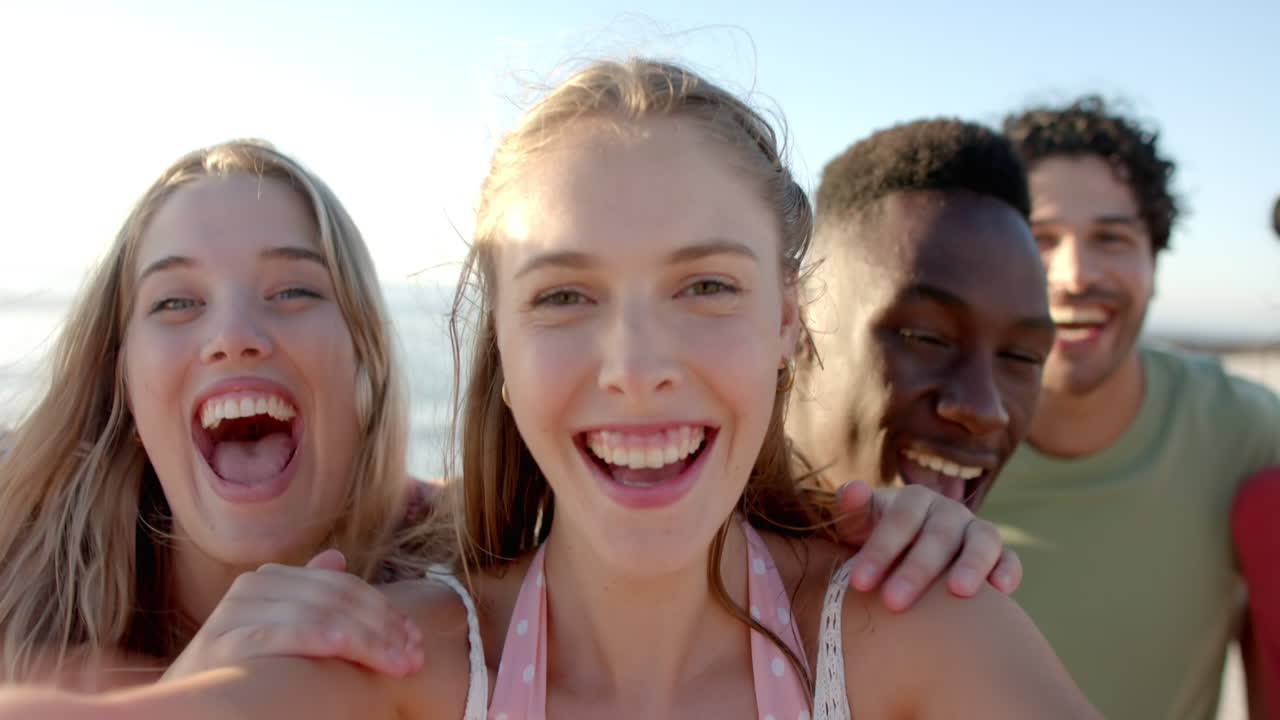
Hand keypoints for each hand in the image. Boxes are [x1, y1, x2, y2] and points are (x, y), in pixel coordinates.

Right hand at [162, 550, 422, 681]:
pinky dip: (313, 638)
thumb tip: (336, 558)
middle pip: (335, 599)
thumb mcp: (278, 630)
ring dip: (365, 640)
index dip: (384, 612)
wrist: (188, 708)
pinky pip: (275, 636)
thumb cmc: (241, 673)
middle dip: (383, 629)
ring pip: (315, 615)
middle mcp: (251, 588)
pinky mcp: (220, 645)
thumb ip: (309, 596)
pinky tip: (343, 647)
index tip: (416, 641)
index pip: (342, 586)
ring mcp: (232, 615)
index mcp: (270, 580)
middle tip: (415, 657)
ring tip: (398, 663)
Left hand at [832, 480, 1021, 611]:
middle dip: (916, 569)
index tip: (859, 582)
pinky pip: (1009, 558)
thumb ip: (851, 508)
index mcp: (914, 499)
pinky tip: (1000, 591)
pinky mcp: (998, 554)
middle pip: (938, 534)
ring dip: (972, 564)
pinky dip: (1008, 570)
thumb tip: (851, 490)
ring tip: (958, 592)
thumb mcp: (858, 524)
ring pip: (982, 540)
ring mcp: (975, 530)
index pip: (899, 520)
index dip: (879, 550)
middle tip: (894, 602)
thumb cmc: (875, 538)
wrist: (905, 554)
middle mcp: (949, 511)